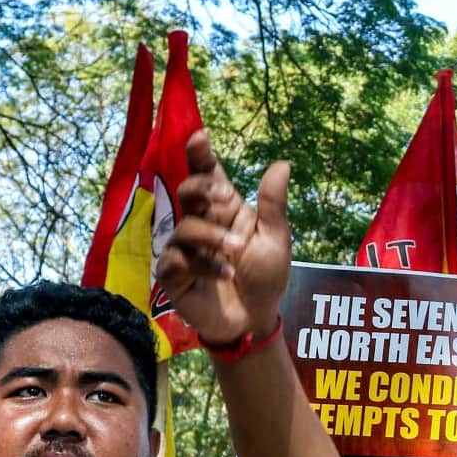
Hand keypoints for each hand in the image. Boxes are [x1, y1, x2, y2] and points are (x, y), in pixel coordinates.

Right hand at [156, 131, 293, 345]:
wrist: (255, 319)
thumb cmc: (265, 277)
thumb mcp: (276, 240)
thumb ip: (274, 204)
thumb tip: (282, 163)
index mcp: (225, 209)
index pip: (206, 174)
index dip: (199, 154)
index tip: (200, 137)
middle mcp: (201, 223)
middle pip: (187, 190)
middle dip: (203, 187)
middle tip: (225, 196)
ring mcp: (184, 248)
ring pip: (184, 227)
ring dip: (212, 237)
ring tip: (235, 251)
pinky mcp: (174, 274)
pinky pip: (175, 260)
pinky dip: (203, 265)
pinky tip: (224, 273)